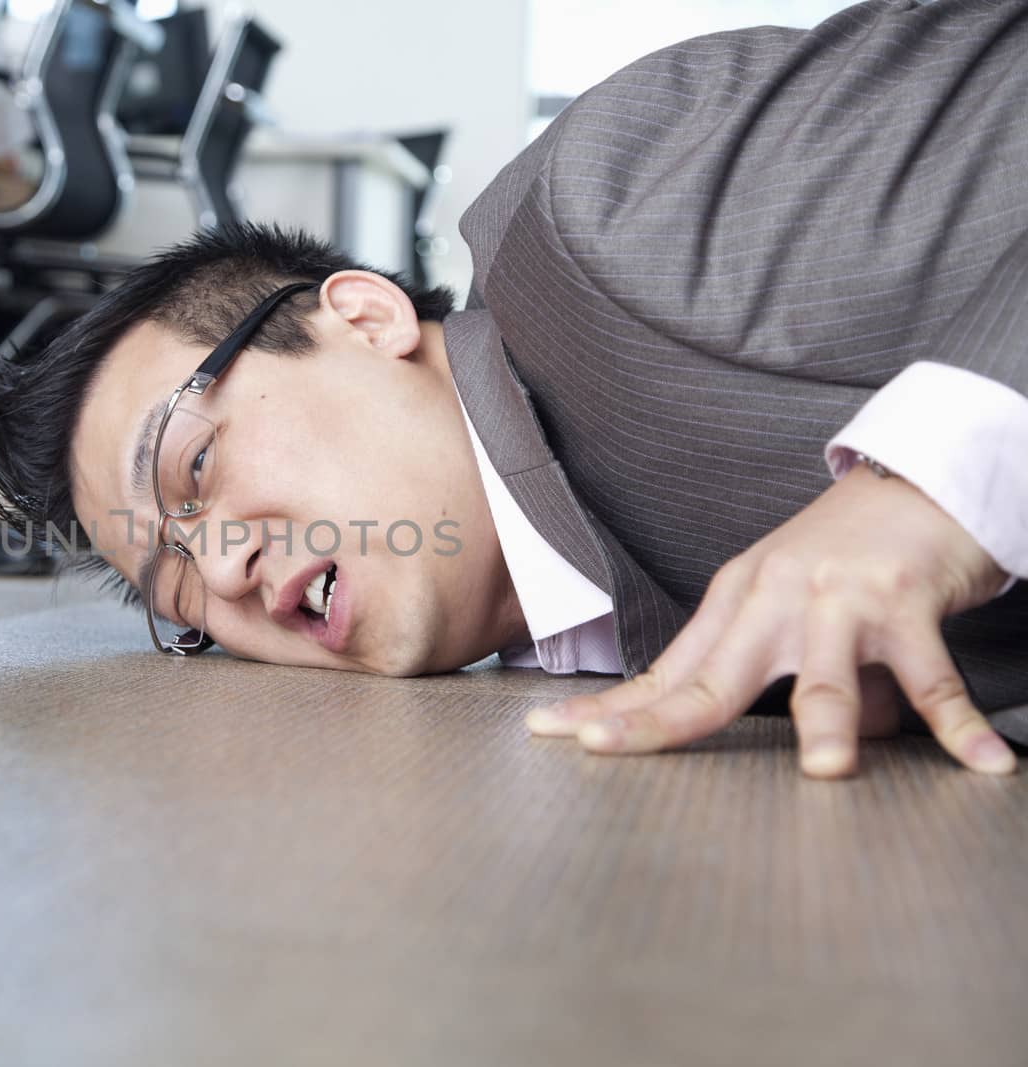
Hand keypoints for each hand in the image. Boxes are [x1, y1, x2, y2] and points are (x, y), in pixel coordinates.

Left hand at [525, 464, 1017, 776]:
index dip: (608, 707)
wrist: (918, 478)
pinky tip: (982, 760)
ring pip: (824, 676)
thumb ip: (783, 681)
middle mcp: (772, 599)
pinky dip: (958, 721)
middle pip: (709, 678)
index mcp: (734, 604)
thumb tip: (799, 745)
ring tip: (826, 772)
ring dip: (829, 724)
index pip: (663, 672)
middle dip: (656, 720)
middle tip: (605, 750)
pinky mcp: (903, 597)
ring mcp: (836, 598)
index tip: (546, 732)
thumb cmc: (847, 557)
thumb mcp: (794, 612)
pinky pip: (932, 675)